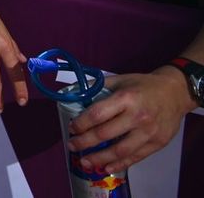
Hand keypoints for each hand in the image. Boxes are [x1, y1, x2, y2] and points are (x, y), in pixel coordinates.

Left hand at [67, 67, 196, 173]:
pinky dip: (120, 164)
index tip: (72, 128)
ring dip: (99, 158)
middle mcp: (138, 116)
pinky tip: (106, 167)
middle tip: (71, 145)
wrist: (175, 92)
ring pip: (120, 150)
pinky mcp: (158, 143)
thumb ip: (98, 87)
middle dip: (84, 142)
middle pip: (105, 134)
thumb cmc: (143, 85)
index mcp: (126, 98)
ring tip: (85, 162)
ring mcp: (149, 132)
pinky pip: (136, 157)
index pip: (98, 114)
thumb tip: (73, 94)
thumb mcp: (120, 80)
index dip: (81, 123)